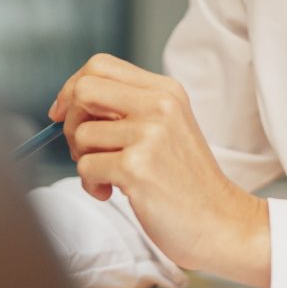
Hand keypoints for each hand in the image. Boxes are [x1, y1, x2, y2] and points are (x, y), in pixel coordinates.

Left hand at [49, 54, 269, 287]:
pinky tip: (114, 192)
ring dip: (84, 161)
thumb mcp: (168, 127)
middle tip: (84, 149)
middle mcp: (159, 105)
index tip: (65, 113)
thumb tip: (69, 103)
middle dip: (70, 121)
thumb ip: (129, 108)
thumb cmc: (187, 181)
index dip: (72, 88)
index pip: (100, 65)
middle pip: (83, 89)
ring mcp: (149, 135)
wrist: (221, 222)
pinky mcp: (137, 168)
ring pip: (81, 134)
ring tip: (109, 178)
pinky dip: (91, 185)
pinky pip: (86, 168)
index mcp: (166, 90)